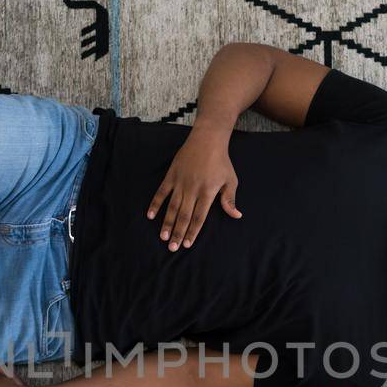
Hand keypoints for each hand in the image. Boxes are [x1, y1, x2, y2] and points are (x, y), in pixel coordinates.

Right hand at [147, 128, 242, 250]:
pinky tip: (150, 216)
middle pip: (184, 216)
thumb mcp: (231, 180)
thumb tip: (236, 215)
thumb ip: (230, 199)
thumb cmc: (221, 161)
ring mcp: (180, 182)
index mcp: (208, 192)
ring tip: (163, 237)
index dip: (193, 232)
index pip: (199, 217)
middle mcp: (193, 189)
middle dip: (178, 233)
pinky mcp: (171, 175)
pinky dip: (155, 204)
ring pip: (172, 207)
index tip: (187, 244)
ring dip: (167, 223)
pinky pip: (161, 192)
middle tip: (172, 248)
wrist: (207, 139)